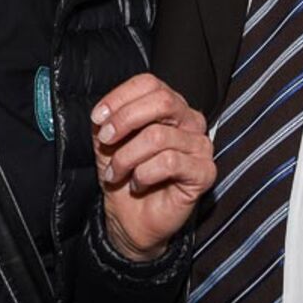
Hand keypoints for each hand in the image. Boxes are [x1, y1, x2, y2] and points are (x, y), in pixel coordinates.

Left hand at [92, 74, 215, 261]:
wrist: (130, 218)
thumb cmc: (124, 175)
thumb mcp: (108, 141)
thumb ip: (109, 120)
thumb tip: (105, 114)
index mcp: (170, 106)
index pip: (149, 84)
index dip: (120, 97)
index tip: (98, 119)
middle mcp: (190, 121)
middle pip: (162, 101)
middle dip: (125, 120)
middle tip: (106, 141)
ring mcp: (200, 146)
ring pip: (158, 136)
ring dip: (126, 157)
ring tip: (116, 172)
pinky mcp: (204, 172)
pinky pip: (169, 162)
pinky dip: (144, 174)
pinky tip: (138, 183)